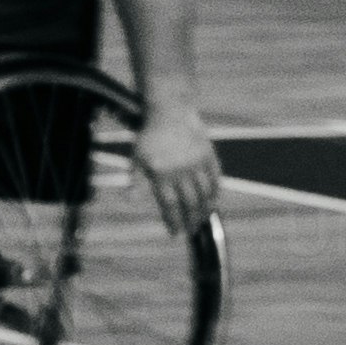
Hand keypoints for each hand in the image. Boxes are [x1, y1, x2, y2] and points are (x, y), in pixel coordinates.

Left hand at [132, 99, 221, 236]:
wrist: (171, 111)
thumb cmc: (150, 138)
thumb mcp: (137, 158)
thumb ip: (136, 181)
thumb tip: (130, 201)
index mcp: (162, 172)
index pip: (169, 204)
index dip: (173, 220)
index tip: (175, 233)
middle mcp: (181, 169)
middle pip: (189, 202)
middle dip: (190, 220)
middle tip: (190, 231)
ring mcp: (197, 163)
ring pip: (205, 193)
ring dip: (204, 210)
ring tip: (201, 221)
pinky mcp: (210, 156)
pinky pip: (216, 179)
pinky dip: (216, 194)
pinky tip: (213, 203)